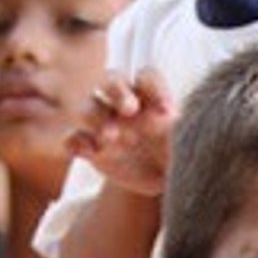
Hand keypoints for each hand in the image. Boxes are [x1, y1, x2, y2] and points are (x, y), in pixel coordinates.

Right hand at [64, 70, 174, 196]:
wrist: (161, 180)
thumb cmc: (177, 154)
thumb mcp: (185, 145)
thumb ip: (179, 131)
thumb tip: (171, 118)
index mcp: (150, 95)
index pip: (147, 76)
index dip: (155, 87)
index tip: (169, 112)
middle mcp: (123, 103)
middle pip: (111, 80)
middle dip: (117, 90)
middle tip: (130, 109)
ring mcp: (103, 124)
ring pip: (88, 106)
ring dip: (97, 117)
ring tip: (112, 137)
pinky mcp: (88, 147)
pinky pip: (72, 139)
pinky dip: (75, 143)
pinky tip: (90, 152)